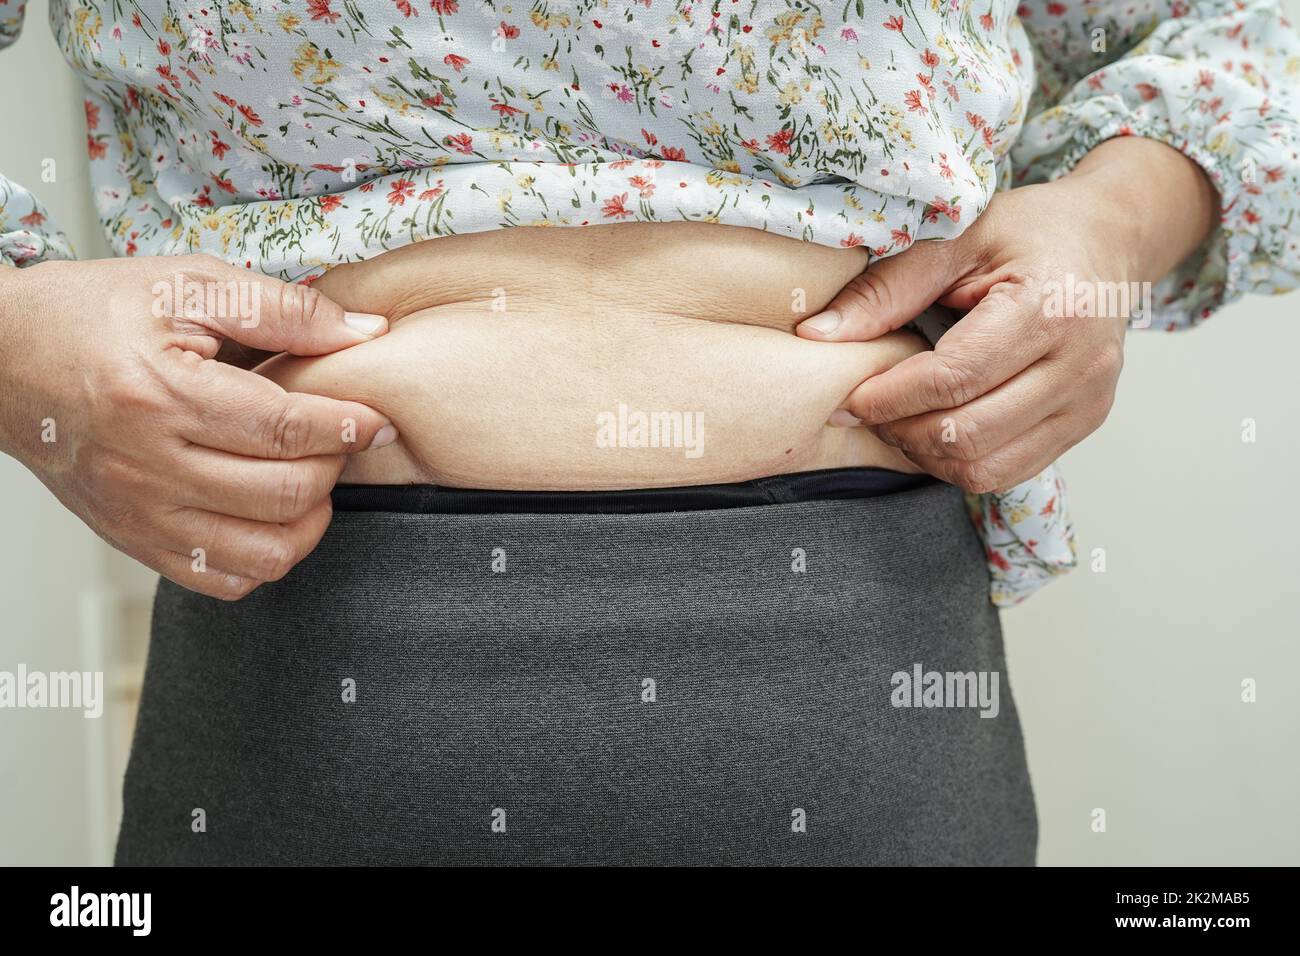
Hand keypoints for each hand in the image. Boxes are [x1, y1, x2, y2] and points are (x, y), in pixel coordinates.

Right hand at [0, 254, 395, 598]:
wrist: (3, 359)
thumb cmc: (92, 315)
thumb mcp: (186, 284)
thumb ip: (283, 308)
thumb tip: (363, 334)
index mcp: (160, 394)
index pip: (286, 428)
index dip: (349, 425)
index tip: (376, 418)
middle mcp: (147, 465)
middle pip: (283, 493)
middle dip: (334, 466)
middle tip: (339, 438)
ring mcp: (140, 514)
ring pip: (264, 553)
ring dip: (311, 519)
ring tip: (311, 477)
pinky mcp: (136, 541)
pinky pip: (224, 581)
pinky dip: (266, 556)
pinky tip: (271, 512)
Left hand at [799, 137, 1216, 492]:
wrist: (1108, 238)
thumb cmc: (1033, 231)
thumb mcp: (956, 238)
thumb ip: (886, 290)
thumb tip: (816, 335)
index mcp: (1049, 309)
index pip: (953, 379)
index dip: (890, 397)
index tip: (850, 396)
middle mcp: (1080, 366)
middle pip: (967, 434)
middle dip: (902, 430)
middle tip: (869, 408)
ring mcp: (1088, 402)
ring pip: (986, 468)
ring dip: (928, 455)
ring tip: (901, 419)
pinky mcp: (1084, 424)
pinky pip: (1008, 471)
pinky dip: (960, 461)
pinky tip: (936, 427)